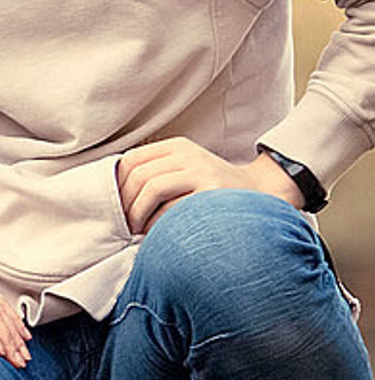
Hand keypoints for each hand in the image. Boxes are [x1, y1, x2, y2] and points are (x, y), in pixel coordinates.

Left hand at [117, 139, 302, 235]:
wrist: (262, 193)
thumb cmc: (215, 189)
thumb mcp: (187, 169)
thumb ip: (158, 173)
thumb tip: (117, 194)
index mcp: (178, 147)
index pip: (132, 160)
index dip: (118, 185)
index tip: (117, 205)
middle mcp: (188, 155)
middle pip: (139, 175)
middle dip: (126, 202)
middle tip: (125, 223)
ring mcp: (202, 171)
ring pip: (152, 187)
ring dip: (138, 212)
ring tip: (137, 229)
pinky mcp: (213, 190)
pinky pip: (173, 206)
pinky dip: (158, 221)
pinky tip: (157, 232)